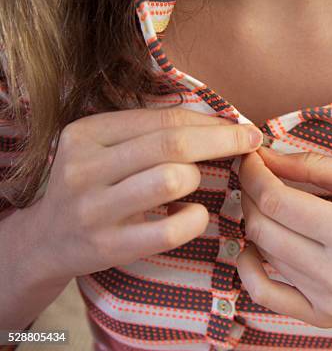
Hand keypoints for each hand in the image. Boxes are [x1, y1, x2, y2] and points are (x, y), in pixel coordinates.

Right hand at [27, 107, 262, 282]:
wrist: (46, 240)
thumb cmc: (92, 185)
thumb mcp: (103, 148)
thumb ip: (147, 132)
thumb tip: (218, 121)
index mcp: (86, 133)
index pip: (163, 119)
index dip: (211, 120)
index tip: (241, 124)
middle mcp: (84, 167)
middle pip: (173, 144)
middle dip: (223, 139)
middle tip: (251, 141)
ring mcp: (94, 209)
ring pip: (172, 180)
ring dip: (199, 178)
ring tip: (194, 183)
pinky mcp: (108, 246)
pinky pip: (171, 229)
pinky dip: (195, 218)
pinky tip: (192, 213)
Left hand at [237, 148, 331, 326]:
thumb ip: (317, 167)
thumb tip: (268, 158)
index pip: (276, 200)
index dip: (254, 174)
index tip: (251, 159)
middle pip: (263, 228)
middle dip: (250, 194)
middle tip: (257, 176)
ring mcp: (327, 301)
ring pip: (264, 253)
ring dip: (257, 222)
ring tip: (270, 202)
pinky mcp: (323, 317)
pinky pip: (265, 295)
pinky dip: (249, 268)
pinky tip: (255, 247)